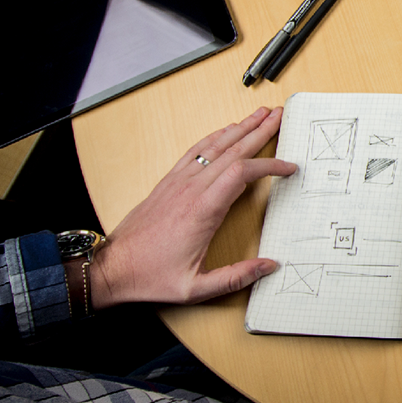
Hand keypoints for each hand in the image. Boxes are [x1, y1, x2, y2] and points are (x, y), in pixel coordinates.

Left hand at [90, 107, 296, 308]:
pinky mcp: (169, 182)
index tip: (288, 167)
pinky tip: (225, 130)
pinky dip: (214, 137)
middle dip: (259, 131)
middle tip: (278, 116)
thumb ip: (236, 277)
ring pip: (214, 146)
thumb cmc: (151, 276)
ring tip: (259, 115)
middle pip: (232, 150)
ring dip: (239, 128)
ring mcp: (178, 182)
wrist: (113, 268)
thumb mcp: (196, 288)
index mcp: (202, 211)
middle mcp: (191, 190)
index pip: (242, 173)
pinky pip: (195, 152)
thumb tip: (268, 266)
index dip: (269, 166)